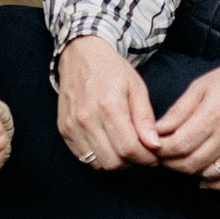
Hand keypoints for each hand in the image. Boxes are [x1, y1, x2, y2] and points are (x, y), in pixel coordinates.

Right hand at [55, 35, 161, 169]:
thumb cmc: (112, 70)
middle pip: (114, 161)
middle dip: (133, 164)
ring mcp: (72, 125)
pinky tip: (110, 146)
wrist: (81, 54)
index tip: (155, 157)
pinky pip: (83, 157)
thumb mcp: (136, 88)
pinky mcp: (64, 129)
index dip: (146, 159)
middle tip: (143, 155)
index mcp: (108, 104)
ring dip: (116, 164)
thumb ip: (145, 118)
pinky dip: (99, 158)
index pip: (129, 148)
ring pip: (98, 163)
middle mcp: (87, 117)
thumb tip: (155, 145)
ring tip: (127, 151)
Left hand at [155, 56, 219, 188]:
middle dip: (171, 164)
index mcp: (213, 114)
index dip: (161, 151)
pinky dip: (215, 184)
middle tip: (164, 157)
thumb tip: (156, 130)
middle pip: (190, 164)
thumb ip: (178, 111)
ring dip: (191, 173)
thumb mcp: (201, 86)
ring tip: (182, 162)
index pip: (178, 146)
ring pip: (209, 174)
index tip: (155, 147)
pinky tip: (203, 178)